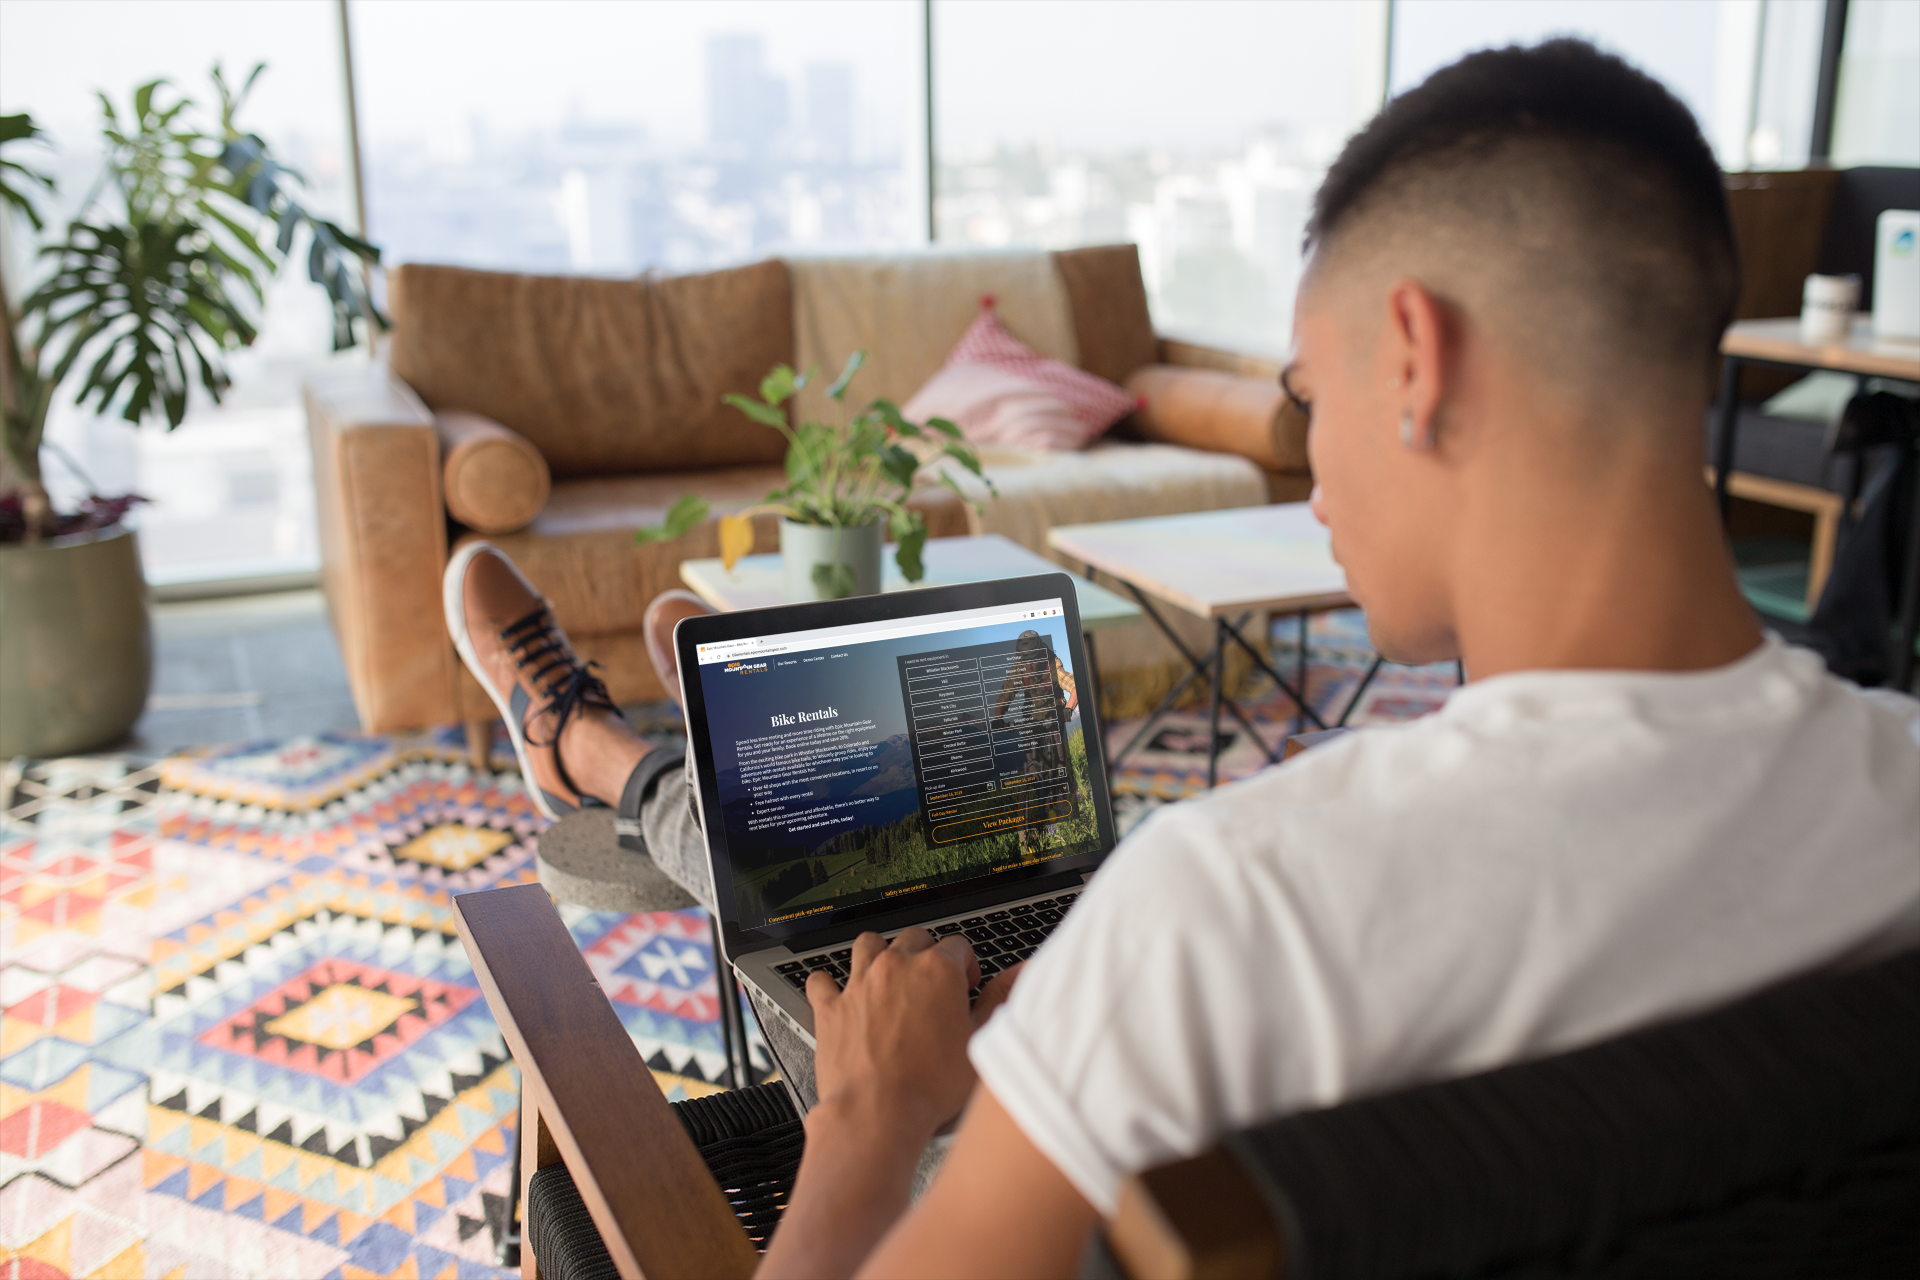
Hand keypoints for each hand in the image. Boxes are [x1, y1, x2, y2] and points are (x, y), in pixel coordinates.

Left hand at [808, 930, 1020, 1139]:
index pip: (958, 945)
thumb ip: (999, 999)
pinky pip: (822, 979)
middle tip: (934, 984)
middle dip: (927, 954)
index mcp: (937, 971)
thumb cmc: (930, 1086)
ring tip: (890, 976)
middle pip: (915, 938)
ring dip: (880, 954)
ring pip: (868, 944)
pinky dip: (830, 983)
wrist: (877, 1114)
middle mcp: (896, 968)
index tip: (967, 985)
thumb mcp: (980, 1041)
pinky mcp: (831, 1008)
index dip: (967, 965)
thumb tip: (1020, 972)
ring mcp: (860, 984)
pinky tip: (839, 993)